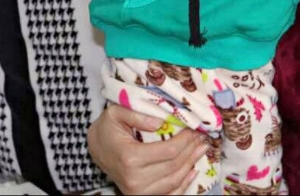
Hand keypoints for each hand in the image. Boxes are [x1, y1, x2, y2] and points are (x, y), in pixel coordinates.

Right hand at [87, 104, 208, 194]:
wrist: (95, 147)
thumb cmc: (108, 128)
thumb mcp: (116, 113)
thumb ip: (137, 114)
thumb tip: (161, 122)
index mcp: (130, 157)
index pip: (169, 151)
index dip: (186, 140)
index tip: (195, 129)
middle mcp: (134, 179)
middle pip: (174, 166)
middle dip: (192, 150)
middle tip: (203, 137)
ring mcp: (136, 191)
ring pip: (174, 181)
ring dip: (191, 164)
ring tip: (201, 149)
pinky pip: (167, 195)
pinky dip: (183, 184)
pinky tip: (192, 171)